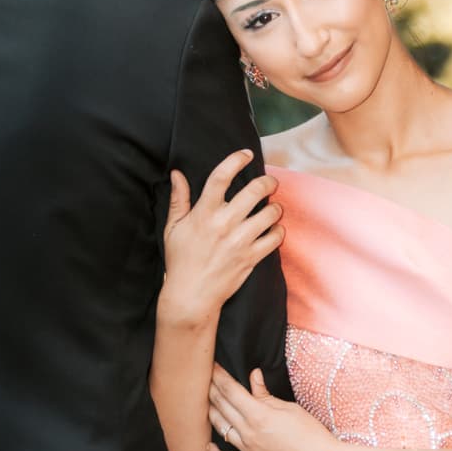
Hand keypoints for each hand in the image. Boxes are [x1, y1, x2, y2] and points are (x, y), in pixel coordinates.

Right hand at [160, 149, 278, 325]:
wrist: (191, 296)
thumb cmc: (180, 260)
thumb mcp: (173, 228)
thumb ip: (178, 199)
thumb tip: (177, 174)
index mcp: (203, 213)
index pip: (221, 177)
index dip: (236, 160)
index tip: (246, 154)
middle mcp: (223, 224)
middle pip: (254, 191)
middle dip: (267, 182)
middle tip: (269, 182)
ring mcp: (240, 241)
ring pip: (270, 213)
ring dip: (275, 207)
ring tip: (273, 208)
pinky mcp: (251, 258)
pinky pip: (275, 238)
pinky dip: (278, 231)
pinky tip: (273, 230)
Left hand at [205, 365, 332, 450]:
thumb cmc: (313, 435)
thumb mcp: (291, 408)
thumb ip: (266, 395)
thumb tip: (253, 377)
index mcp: (259, 415)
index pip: (231, 390)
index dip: (219, 377)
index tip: (212, 367)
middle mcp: (249, 434)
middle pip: (222, 407)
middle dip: (211, 390)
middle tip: (205, 380)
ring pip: (221, 430)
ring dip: (212, 414)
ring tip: (208, 403)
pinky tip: (210, 445)